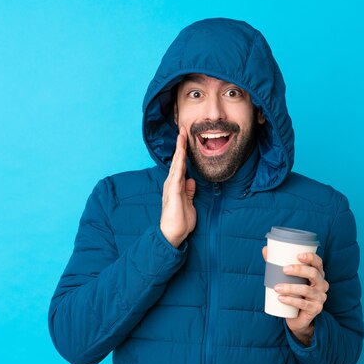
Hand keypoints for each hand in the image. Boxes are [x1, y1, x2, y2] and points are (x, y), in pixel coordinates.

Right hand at [160, 127, 196, 247]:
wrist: (173, 234)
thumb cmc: (181, 220)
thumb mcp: (189, 203)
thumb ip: (189, 192)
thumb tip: (191, 181)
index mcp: (176, 186)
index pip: (181, 165)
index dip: (183, 152)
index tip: (185, 138)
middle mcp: (172, 183)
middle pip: (177, 161)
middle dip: (180, 145)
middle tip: (182, 129)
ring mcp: (172, 187)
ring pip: (176, 164)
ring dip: (179, 150)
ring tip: (181, 136)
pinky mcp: (173, 192)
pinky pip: (177, 175)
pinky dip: (179, 164)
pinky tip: (181, 155)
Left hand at [262, 247, 328, 345]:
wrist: (297, 317)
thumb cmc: (293, 293)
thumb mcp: (287, 278)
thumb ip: (277, 264)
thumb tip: (265, 249)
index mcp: (317, 274)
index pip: (318, 263)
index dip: (311, 257)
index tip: (298, 255)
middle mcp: (322, 284)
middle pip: (314, 274)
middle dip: (299, 270)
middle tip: (284, 269)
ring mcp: (320, 297)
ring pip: (306, 290)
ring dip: (290, 287)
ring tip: (276, 287)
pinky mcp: (315, 309)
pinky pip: (303, 304)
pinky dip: (291, 300)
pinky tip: (281, 298)